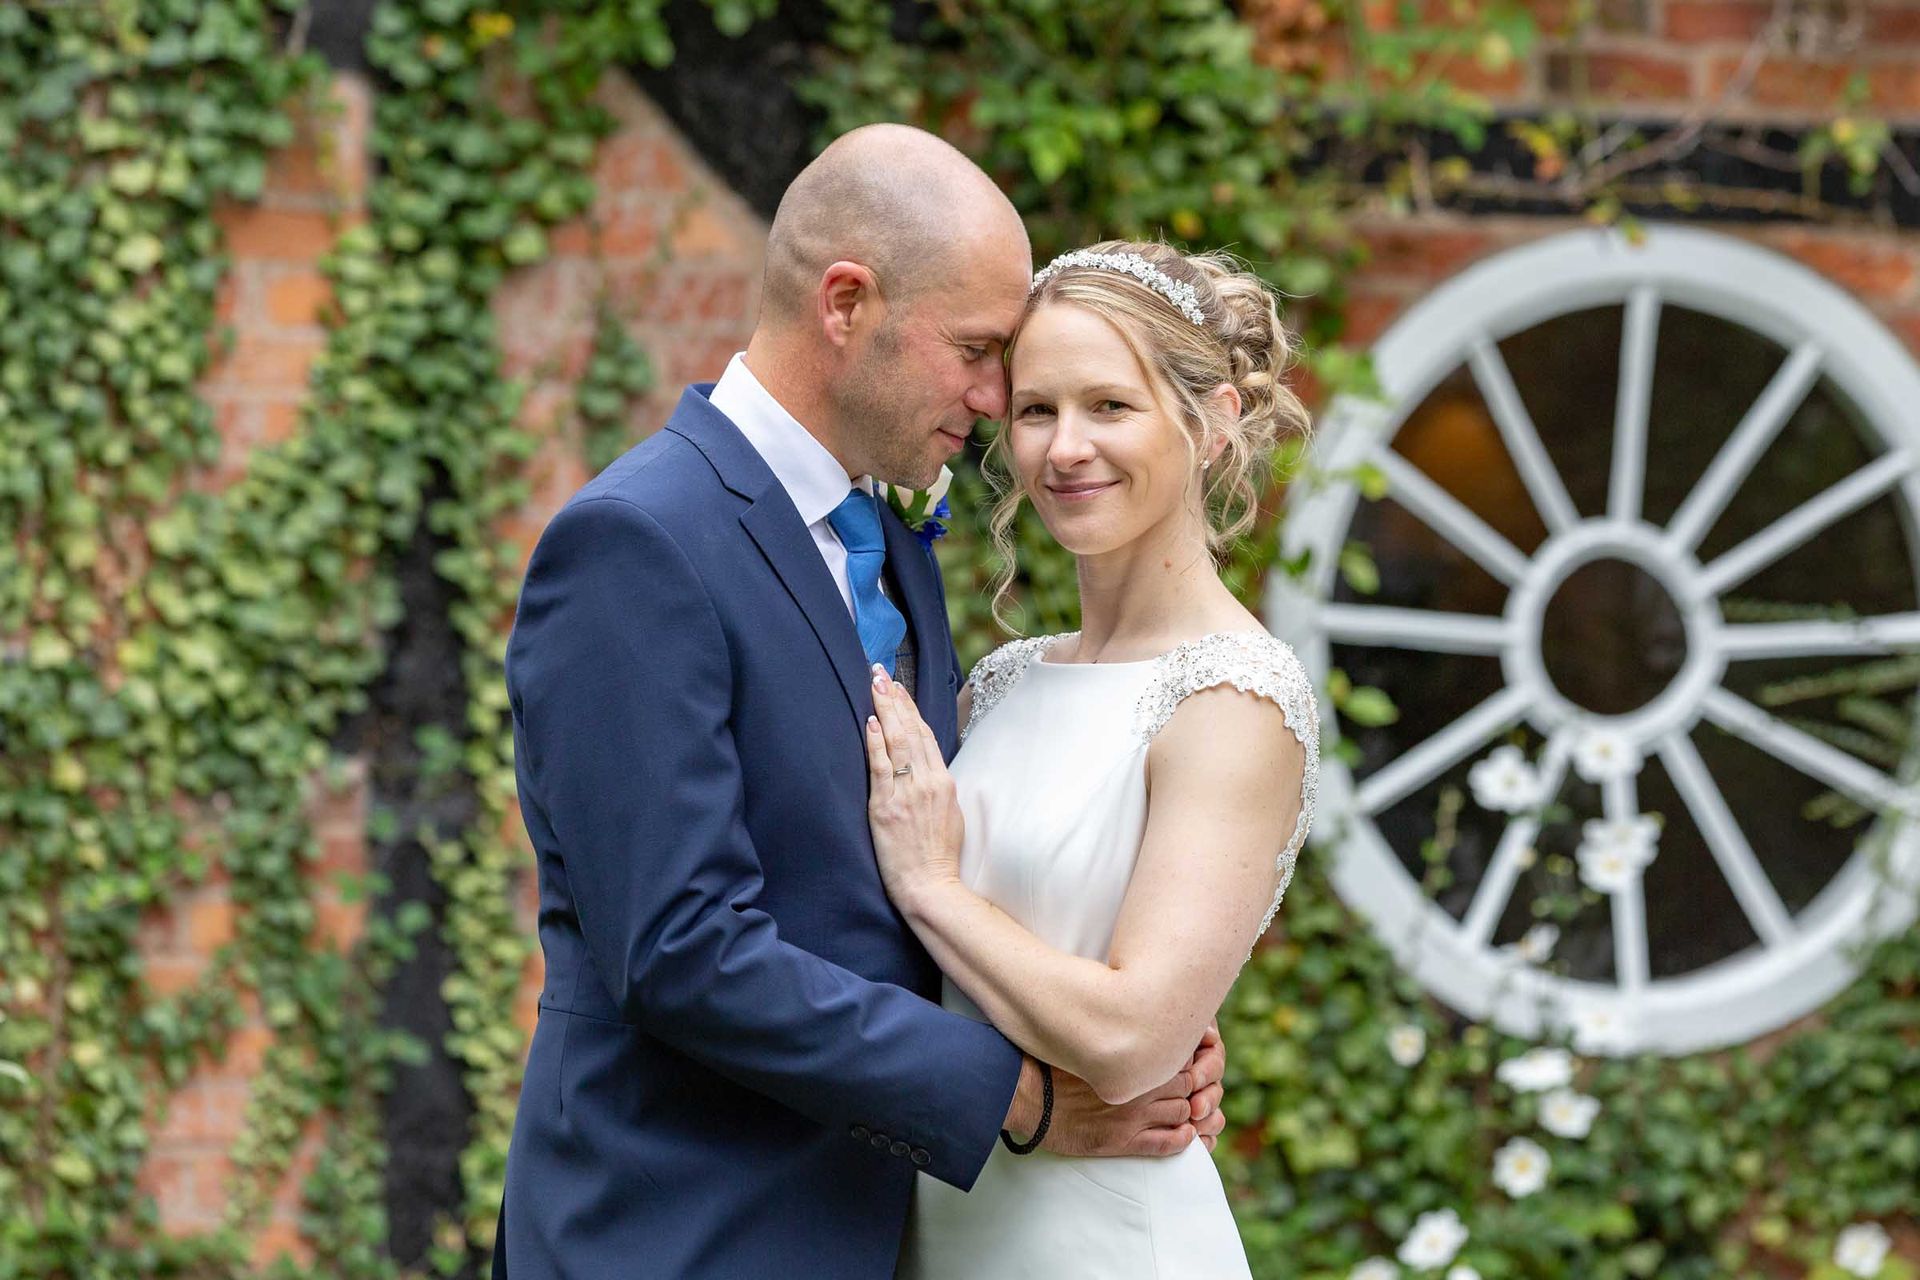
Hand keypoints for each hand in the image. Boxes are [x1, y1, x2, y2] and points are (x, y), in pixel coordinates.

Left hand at [863, 668, 963, 902]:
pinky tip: (872, 723)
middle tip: (881, 672)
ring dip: (885, 710)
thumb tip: (927, 771)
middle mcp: (928, 782)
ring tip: (874, 684)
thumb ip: (938, 790)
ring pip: (897, 743)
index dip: (911, 709)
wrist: (931, 887)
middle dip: (895, 699)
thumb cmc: (939, 858)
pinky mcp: (888, 807)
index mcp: (944, 783)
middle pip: (911, 731)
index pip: (926, 736)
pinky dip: (876, 744)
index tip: (899, 687)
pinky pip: (882, 768)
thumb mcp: (950, 816)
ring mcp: (908, 793)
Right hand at [1005, 1027, 1226, 1158]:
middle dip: (1194, 1086)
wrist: (1026, 1095)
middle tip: (1192, 1087)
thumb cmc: (1053, 1061)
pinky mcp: (1121, 1142)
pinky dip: (1183, 1140)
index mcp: (1132, 1055)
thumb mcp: (1088, 1034)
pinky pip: (1167, 1144)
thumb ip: (1115, 1028)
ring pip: (1183, 1113)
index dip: (1190, 1056)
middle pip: (1189, 1084)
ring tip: (1189, 1111)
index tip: (1186, 1058)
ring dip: (1191, 1114)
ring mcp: (1132, 1116)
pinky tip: (1185, 1135)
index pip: (1182, 1053)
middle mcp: (1138, 1085)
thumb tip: (1132, 1013)